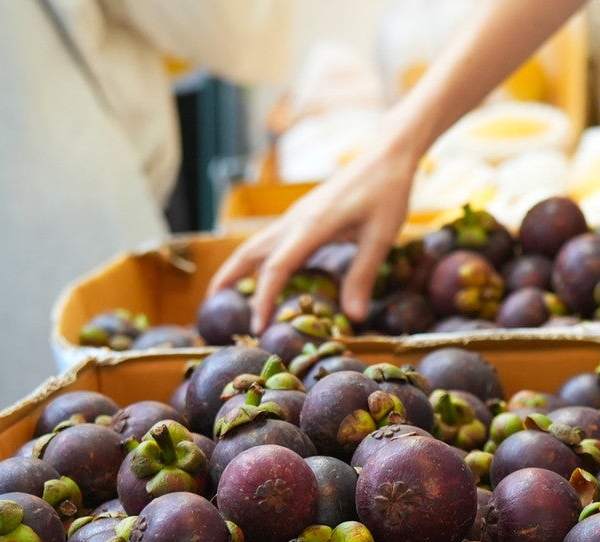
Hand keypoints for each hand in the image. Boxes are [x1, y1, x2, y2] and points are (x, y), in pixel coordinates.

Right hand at [208, 140, 419, 331]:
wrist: (386, 156)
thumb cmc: (387, 193)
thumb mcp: (380, 238)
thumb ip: (362, 277)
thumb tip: (354, 318)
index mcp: (311, 226)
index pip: (276, 268)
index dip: (263, 299)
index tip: (257, 328)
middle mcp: (295, 221)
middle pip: (249, 252)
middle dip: (227, 280)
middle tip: (212, 308)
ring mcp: (296, 216)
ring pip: (255, 244)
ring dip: (236, 268)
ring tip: (224, 293)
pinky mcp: (302, 214)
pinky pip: (270, 240)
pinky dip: (257, 260)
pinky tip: (262, 274)